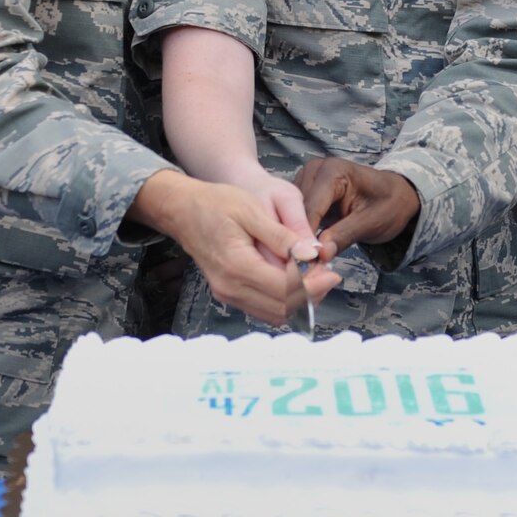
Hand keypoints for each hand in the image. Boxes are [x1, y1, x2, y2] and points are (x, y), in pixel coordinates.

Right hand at [130, 170, 337, 326]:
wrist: (183, 209)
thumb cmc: (216, 203)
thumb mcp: (252, 210)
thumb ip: (282, 236)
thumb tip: (312, 254)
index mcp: (238, 267)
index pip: (285, 290)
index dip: (314, 285)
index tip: (333, 272)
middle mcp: (230, 288)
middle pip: (282, 308)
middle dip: (311, 294)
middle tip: (329, 273)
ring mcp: (228, 294)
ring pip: (274, 313)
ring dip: (299, 299)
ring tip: (315, 275)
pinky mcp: (229, 293)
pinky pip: (263, 307)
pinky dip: (284, 299)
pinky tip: (295, 279)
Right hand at [296, 157, 420, 255]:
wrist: (397, 196)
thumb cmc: (389, 204)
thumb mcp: (371, 222)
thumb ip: (344, 236)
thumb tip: (319, 254)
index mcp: (332, 171)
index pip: (310, 208)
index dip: (305, 237)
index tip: (302, 264)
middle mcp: (315, 170)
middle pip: (295, 210)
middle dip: (298, 238)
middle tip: (303, 269)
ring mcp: (307, 179)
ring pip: (291, 214)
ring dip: (296, 237)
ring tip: (302, 263)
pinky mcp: (306, 192)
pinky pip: (295, 215)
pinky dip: (299, 233)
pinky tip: (304, 252)